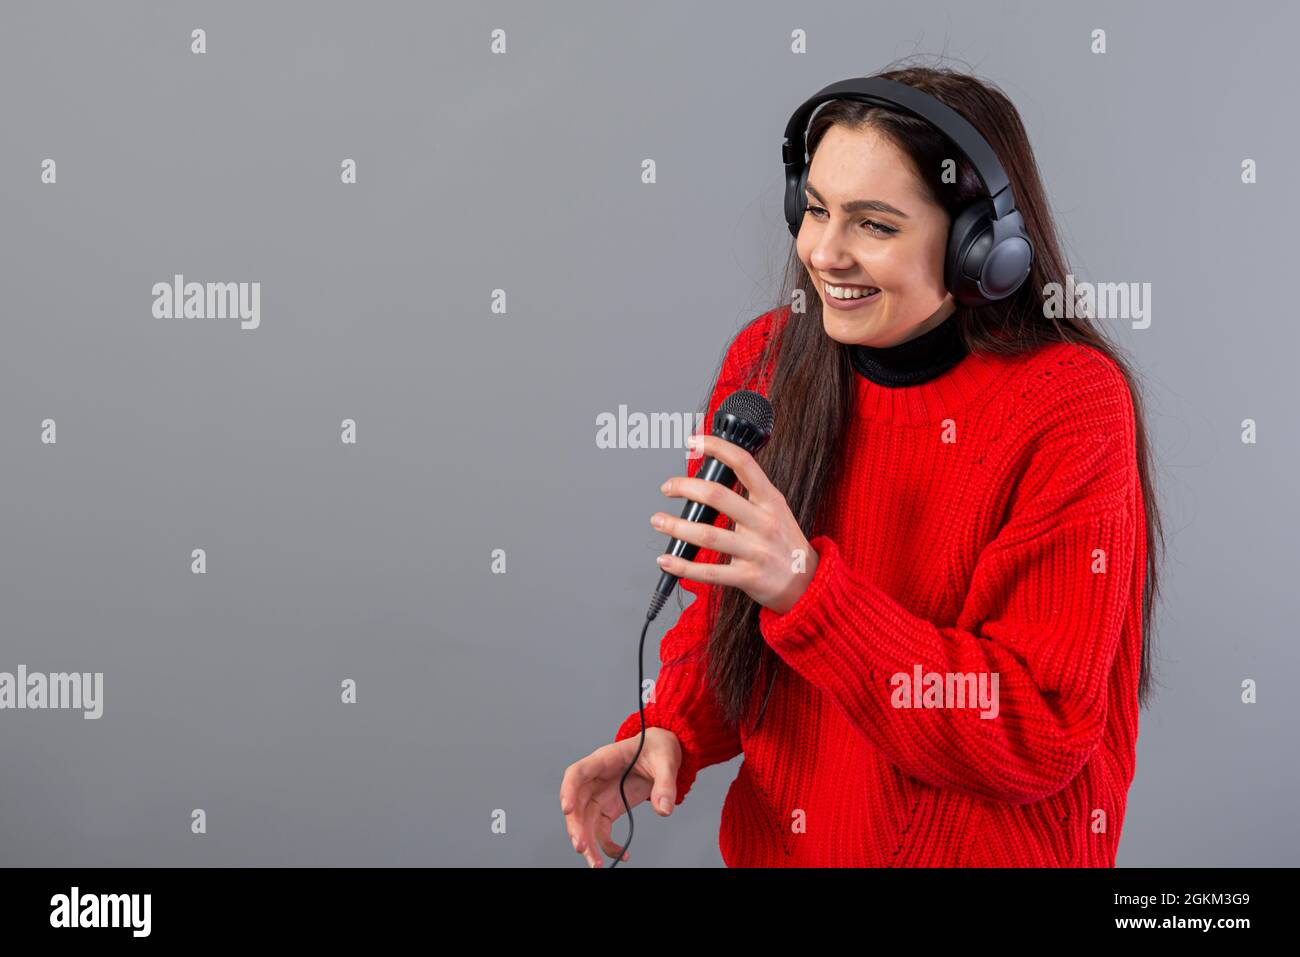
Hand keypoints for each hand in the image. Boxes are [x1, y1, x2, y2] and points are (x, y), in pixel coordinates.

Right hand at [560, 728, 682, 867]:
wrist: (661, 752)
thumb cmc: (657, 749)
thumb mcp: (666, 760)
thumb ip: (665, 784)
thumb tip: (663, 810)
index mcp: (604, 760)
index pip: (577, 773)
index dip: (568, 789)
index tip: (566, 808)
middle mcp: (596, 780)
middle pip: (577, 803)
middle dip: (576, 826)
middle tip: (582, 847)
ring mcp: (601, 796)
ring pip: (585, 822)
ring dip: (588, 843)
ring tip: (595, 865)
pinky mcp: (609, 809)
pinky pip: (601, 831)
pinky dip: (607, 846)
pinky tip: (623, 855)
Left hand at [651, 433, 818, 614]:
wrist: (807, 583)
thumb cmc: (784, 543)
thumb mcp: (776, 510)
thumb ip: (750, 494)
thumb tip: (711, 478)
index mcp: (771, 500)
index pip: (744, 463)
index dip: (717, 448)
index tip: (694, 442)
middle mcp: (764, 522)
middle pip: (717, 496)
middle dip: (685, 487)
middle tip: (668, 488)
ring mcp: (756, 551)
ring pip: (707, 535)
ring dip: (676, 526)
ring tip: (659, 521)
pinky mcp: (747, 577)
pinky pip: (709, 572)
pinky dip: (683, 565)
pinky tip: (667, 560)